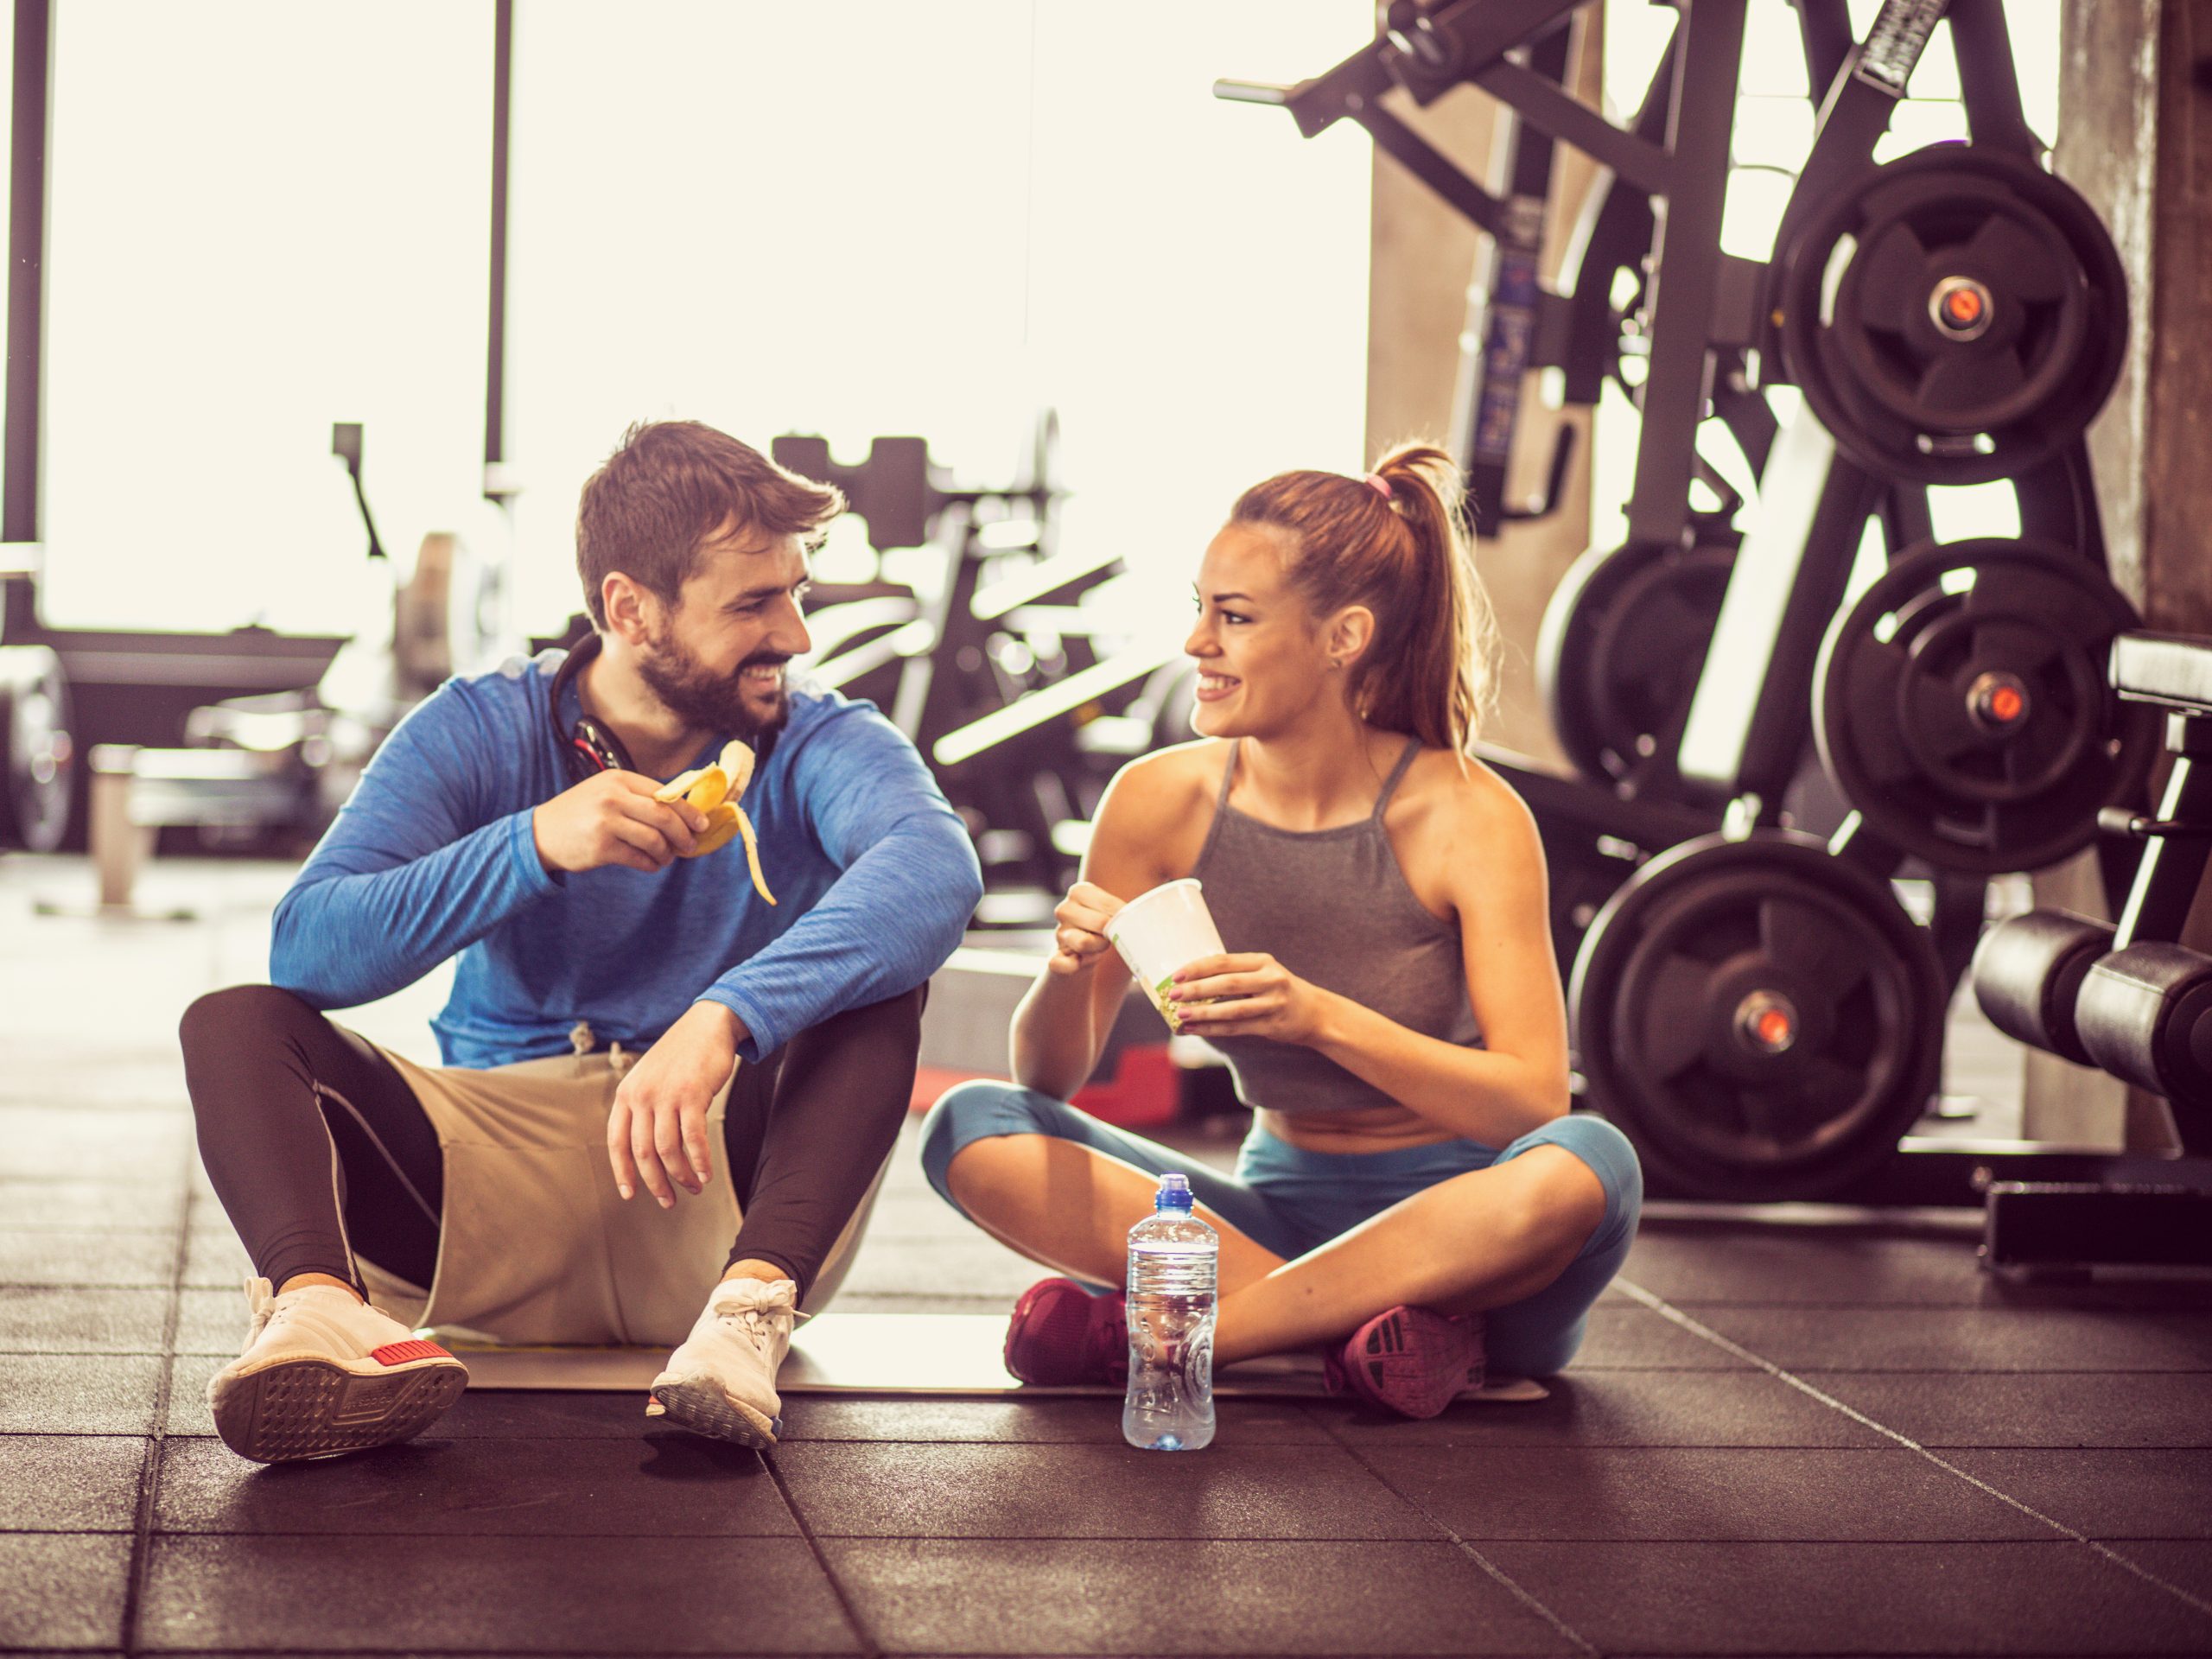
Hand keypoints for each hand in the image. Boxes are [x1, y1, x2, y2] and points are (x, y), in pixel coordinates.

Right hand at [533, 770, 708, 874]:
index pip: (664, 793)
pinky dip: (651, 865)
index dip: (688, 811)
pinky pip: (639, 859)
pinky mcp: (601, 848)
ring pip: (655, 840)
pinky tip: (651, 865)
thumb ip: (638, 798)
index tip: (702, 824)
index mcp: (618, 779)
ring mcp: (606, 822)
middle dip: (684, 834)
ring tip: (667, 858)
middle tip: (691, 845)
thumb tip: (682, 813)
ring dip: (667, 853)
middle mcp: (613, 797)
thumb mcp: (605, 793)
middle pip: (665, 816)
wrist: (540, 834)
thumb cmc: (580, 814)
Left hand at [606, 1002, 739, 1205]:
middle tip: (668, 1201)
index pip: (616, 1142)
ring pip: (668, 1150)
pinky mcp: (692, 1095)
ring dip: (681, 1175)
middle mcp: (641, 1096)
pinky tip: (706, 1173)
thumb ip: (643, 1107)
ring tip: (694, 1187)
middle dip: (655, 1183)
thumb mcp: (650, 1078)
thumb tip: (645, 1150)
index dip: (622, 1172)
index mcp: (626, 1094)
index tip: (629, 1195)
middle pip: (642, 1153)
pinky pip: (693, 1139)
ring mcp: (666, 1095)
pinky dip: (700, 1161)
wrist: (709, 1025)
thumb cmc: (682, 1056)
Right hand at [1046, 881, 1125, 977]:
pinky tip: (1080, 962)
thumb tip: (1147, 914)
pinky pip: (1061, 963)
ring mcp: (1058, 934)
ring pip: (1084, 942)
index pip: (1109, 904)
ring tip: (1099, 948)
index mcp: (1079, 891)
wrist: (1082, 957)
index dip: (1122, 917)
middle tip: (1110, 937)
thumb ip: (1124, 909)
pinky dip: (1073, 965)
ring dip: (1098, 950)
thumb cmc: (1103, 930)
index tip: (1126, 923)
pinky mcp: (1054, 958)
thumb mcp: (1111, 913)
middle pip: (1100, 923)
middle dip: (1111, 934)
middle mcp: (1064, 909)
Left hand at [1167, 952, 1326, 1044]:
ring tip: (1181, 1016)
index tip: (1176, 975)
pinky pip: (1237, 1028)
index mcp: (1262, 961)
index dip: (1198, 968)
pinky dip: (1213, 1029)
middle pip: (1227, 983)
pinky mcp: (1272, 1025)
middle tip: (1173, 995)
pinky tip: (1195, 1029)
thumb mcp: (1262, 973)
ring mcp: (1273, 1003)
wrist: (1314, 1012)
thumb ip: (1234, 973)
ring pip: (1232, 1009)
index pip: (1224, 961)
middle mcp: (1270, 979)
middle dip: (1197, 989)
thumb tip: (1190, 981)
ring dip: (1203, 1013)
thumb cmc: (1277, 990)